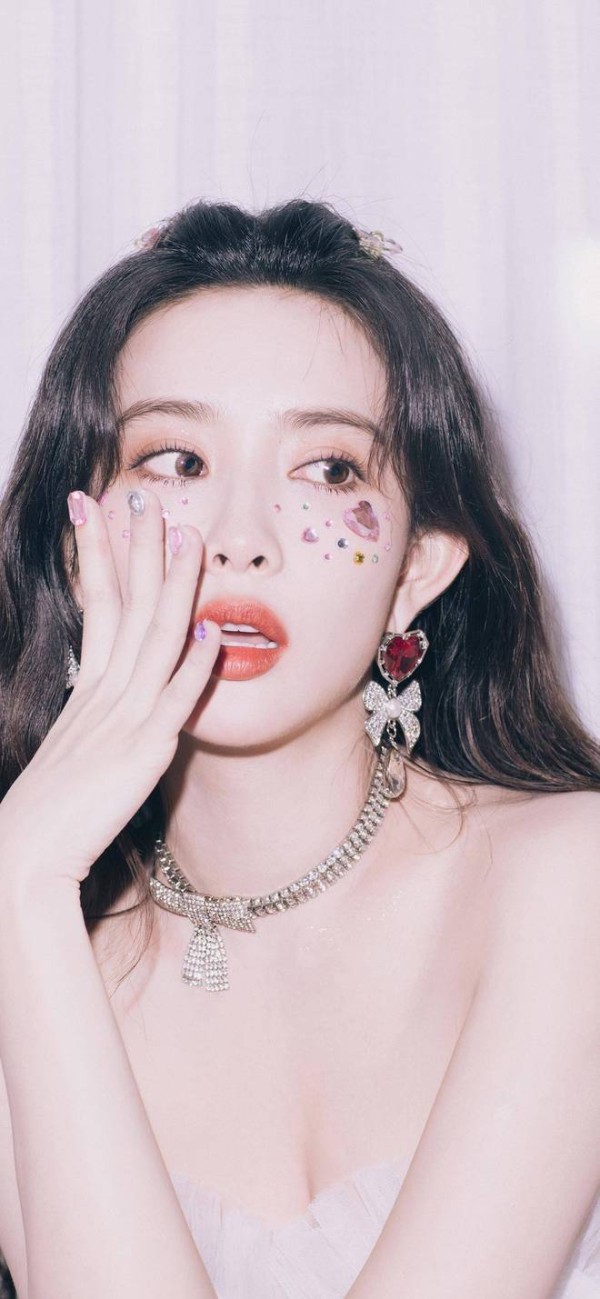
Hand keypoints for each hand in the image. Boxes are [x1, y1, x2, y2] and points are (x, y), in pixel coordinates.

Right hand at [0, 488, 220, 886]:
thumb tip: (107, 695)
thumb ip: (97, 720)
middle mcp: (105, 692)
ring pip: (154, 636)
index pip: (93, 602)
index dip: (97, 553)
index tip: (94, 507)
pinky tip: (213, 628)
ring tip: (189, 538)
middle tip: (142, 497)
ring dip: (173, 585)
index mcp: (87, 688)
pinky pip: (174, 697)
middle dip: (134, 548)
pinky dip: (195, 662)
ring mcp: (125, 716)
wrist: (25, 855)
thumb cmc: (48, 813)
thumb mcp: (74, 751)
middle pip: (124, 604)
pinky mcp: (144, 750)